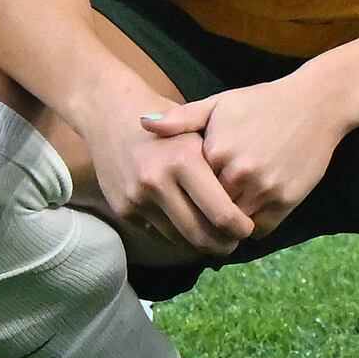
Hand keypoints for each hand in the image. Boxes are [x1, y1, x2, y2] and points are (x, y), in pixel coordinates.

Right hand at [84, 95, 263, 256]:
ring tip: (214, 238)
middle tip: (234, 243)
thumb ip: (221, 159)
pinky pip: (158, 234)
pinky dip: (176, 237)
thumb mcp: (197, 125)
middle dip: (222, 244)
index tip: (248, 229)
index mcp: (184, 159)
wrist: (110, 113)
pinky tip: (188, 229)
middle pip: (200, 234)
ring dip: (199, 245)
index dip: (240, 227)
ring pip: (179, 239)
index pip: (221, 211)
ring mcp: (137, 198)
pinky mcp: (123, 209)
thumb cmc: (165, 118)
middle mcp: (158, 181)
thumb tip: (249, 198)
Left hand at [152, 75, 348, 231]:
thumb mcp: (221, 104)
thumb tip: (143, 124)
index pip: (187, 188)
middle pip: (207, 211)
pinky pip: (260, 228)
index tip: (180, 199)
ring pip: (232, 223)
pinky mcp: (287, 199)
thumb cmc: (264, 102)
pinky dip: (251, 227)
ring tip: (217, 225)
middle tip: (195, 221)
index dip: (184, 195)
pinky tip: (245, 217)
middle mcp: (239, 172)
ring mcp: (265, 188)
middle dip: (201, 216)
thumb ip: (182, 119)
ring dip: (225, 226)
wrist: (318, 103)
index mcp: (217, 150)